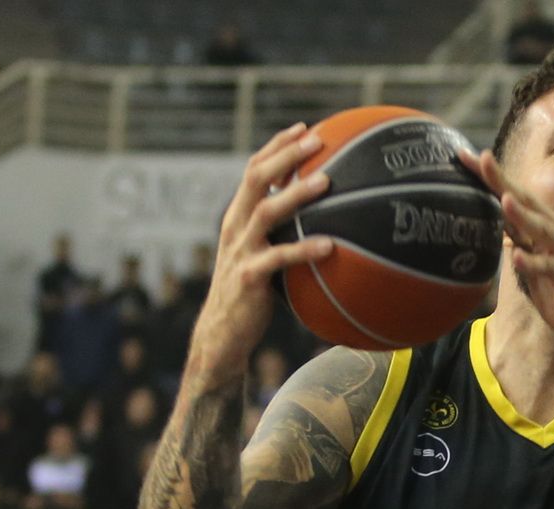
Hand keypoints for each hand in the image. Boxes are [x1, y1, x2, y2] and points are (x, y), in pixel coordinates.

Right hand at [191, 123, 334, 374]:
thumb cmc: (252, 294)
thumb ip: (284, 236)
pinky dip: (304, 250)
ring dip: (296, 194)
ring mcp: (241, 251)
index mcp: (238, 218)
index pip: (253, 171)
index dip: (276, 147)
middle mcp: (235, 227)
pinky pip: (279, 259)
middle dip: (284, 156)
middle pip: (255, 178)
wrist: (223, 334)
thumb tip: (328, 223)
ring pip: (266, 211)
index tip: (304, 129)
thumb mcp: (264, 257)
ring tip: (326, 181)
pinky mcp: (249, 277)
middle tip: (316, 140)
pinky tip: (330, 246)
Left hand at [458, 149, 553, 364]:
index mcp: (545, 228)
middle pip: (527, 203)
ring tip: (504, 200)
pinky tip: (519, 257)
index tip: (463, 156)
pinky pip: (552, 269)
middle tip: (481, 159)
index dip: (491, 177)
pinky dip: (535, 263)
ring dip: (524, 216)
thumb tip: (491, 220)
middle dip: (504, 182)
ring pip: (544, 231)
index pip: (513, 197)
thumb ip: (517, 239)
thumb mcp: (531, 262)